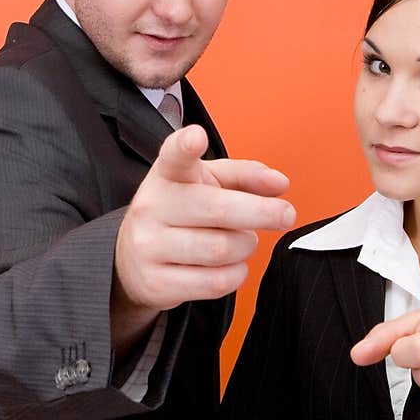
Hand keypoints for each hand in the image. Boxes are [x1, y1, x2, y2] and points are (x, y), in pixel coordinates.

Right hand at [114, 124, 294, 317]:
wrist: (133, 258)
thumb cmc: (182, 213)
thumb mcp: (209, 183)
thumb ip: (245, 176)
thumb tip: (279, 184)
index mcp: (167, 175)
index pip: (173, 157)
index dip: (185, 146)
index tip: (196, 137)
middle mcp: (152, 207)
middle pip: (217, 210)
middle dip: (261, 212)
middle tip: (285, 214)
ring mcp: (149, 246)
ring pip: (221, 249)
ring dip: (245, 246)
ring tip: (241, 241)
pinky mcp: (156, 283)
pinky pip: (216, 282)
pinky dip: (236, 274)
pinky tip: (229, 265)